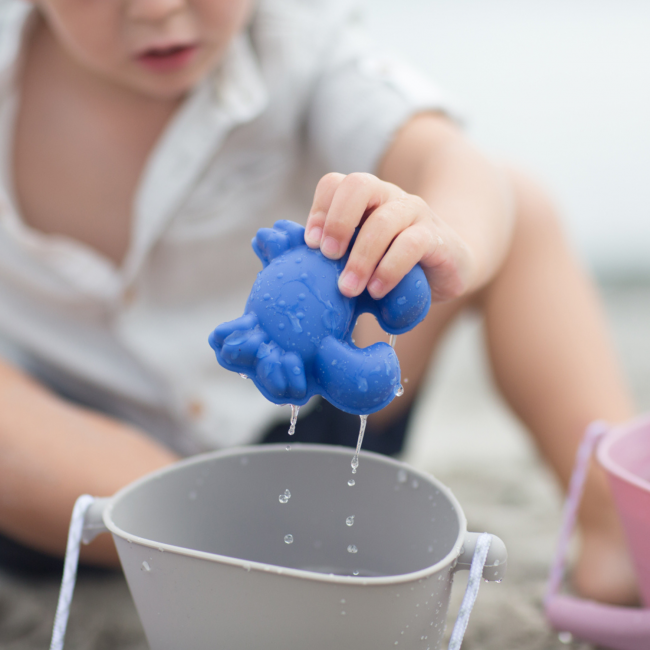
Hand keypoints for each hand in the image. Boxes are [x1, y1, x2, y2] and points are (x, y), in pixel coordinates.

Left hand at [304, 172, 472, 301]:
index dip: (319, 210)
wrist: (449, 269)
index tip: (310, 244)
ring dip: (360, 257)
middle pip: (358, 185)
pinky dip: (389, 269)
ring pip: (384, 220)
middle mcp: (389, 198)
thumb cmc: (393, 266)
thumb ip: (334, 262)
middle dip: (337, 221)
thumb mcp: (359, 261)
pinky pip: (411, 244)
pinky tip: (377, 290)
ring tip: (348, 288)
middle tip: (327, 257)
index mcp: (365, 200)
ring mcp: (415, 213)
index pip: (335, 183)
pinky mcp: (436, 237)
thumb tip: (293, 272)